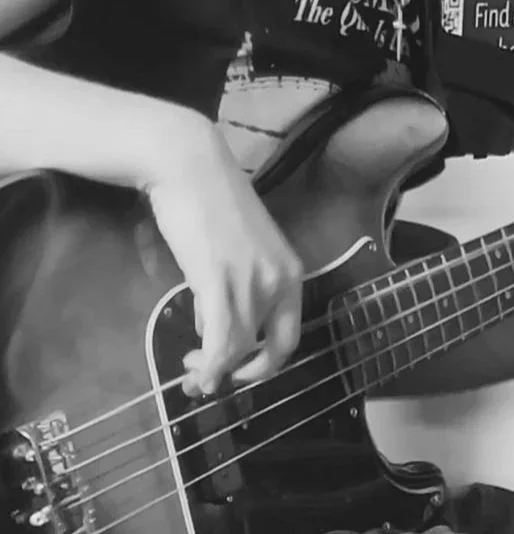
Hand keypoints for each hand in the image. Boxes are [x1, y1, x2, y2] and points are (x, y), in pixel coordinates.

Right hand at [143, 114, 303, 396]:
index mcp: (290, 270)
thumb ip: (239, 284)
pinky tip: (198, 373)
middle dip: (243, 374)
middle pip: (272, 348)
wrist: (191, 167)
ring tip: (192, 374)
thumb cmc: (212, 202)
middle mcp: (279, 278)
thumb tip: (216, 323)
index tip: (236, 368)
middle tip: (211, 378)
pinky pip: (221, 339)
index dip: (265, 362)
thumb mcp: (241, 250)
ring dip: (215, 371)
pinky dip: (211, 366)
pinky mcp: (219, 279)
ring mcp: (251, 280)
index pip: (290, 333)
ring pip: (239, 347)